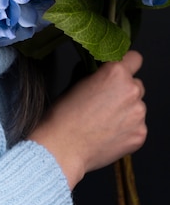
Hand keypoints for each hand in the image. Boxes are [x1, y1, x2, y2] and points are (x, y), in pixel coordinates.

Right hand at [28, 50, 146, 188]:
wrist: (64, 146)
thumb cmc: (65, 114)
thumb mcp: (77, 81)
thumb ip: (98, 74)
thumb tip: (103, 72)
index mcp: (115, 73)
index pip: (135, 58)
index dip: (126, 64)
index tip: (120, 72)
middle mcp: (132, 90)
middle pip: (136, 84)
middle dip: (124, 90)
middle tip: (106, 101)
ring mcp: (139, 114)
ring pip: (138, 106)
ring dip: (127, 110)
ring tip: (106, 120)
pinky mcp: (140, 134)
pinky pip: (138, 125)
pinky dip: (127, 128)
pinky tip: (110, 132)